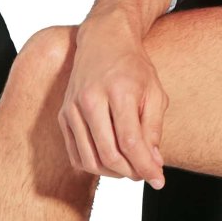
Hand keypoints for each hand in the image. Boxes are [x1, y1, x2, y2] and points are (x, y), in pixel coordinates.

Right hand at [57, 16, 168, 187]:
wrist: (104, 40)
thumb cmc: (133, 66)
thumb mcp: (154, 90)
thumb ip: (154, 128)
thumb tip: (153, 164)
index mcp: (119, 90)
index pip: (131, 141)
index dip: (146, 166)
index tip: (159, 181)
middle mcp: (91, 99)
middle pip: (109, 154)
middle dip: (131, 172)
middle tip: (145, 172)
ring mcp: (73, 108)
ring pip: (91, 159)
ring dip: (113, 173)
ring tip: (130, 167)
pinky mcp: (63, 115)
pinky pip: (76, 154)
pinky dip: (94, 165)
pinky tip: (110, 160)